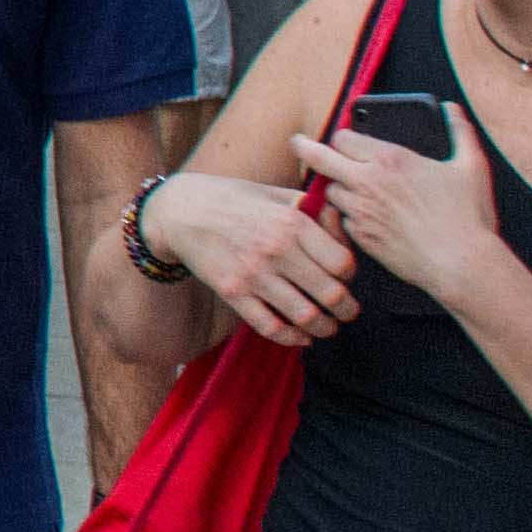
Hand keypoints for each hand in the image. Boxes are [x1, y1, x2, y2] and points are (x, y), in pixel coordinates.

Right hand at [149, 169, 354, 345]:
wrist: (179, 211)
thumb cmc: (232, 198)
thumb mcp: (274, 193)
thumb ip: (310, 208)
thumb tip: (342, 223)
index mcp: (292, 222)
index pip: (343, 263)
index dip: (351, 276)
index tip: (346, 279)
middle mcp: (277, 249)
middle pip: (331, 294)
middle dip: (347, 310)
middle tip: (349, 312)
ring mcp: (253, 274)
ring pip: (306, 316)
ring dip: (325, 328)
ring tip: (329, 328)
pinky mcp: (232, 293)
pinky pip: (270, 326)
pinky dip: (292, 338)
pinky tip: (300, 337)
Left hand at [293, 101, 519, 315]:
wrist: (459, 263)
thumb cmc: (467, 217)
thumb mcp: (471, 166)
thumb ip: (460, 132)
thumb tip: (452, 110)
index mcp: (390, 159)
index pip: (344, 138)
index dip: (342, 137)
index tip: (341, 139)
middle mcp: (368, 182)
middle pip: (321, 158)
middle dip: (306, 148)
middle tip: (297, 143)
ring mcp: (360, 211)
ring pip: (330, 192)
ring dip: (335, 187)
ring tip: (347, 188)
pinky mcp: (361, 237)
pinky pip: (342, 220)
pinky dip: (347, 216)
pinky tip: (362, 217)